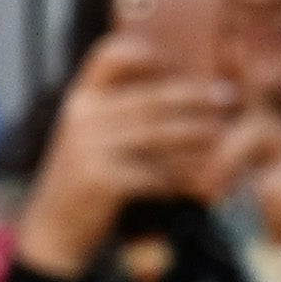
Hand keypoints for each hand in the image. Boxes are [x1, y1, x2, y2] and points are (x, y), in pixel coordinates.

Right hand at [14, 35, 240, 278]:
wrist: (53, 229)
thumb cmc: (82, 178)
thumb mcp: (87, 136)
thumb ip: (116, 111)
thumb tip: (173, 85)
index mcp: (80, 101)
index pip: (110, 56)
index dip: (144, 52)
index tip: (174, 63)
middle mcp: (83, 118)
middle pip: (152, 97)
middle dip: (195, 96)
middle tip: (227, 97)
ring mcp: (91, 149)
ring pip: (162, 135)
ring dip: (199, 136)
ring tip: (223, 135)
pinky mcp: (103, 180)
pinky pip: (158, 172)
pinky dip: (183, 176)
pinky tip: (201, 179)